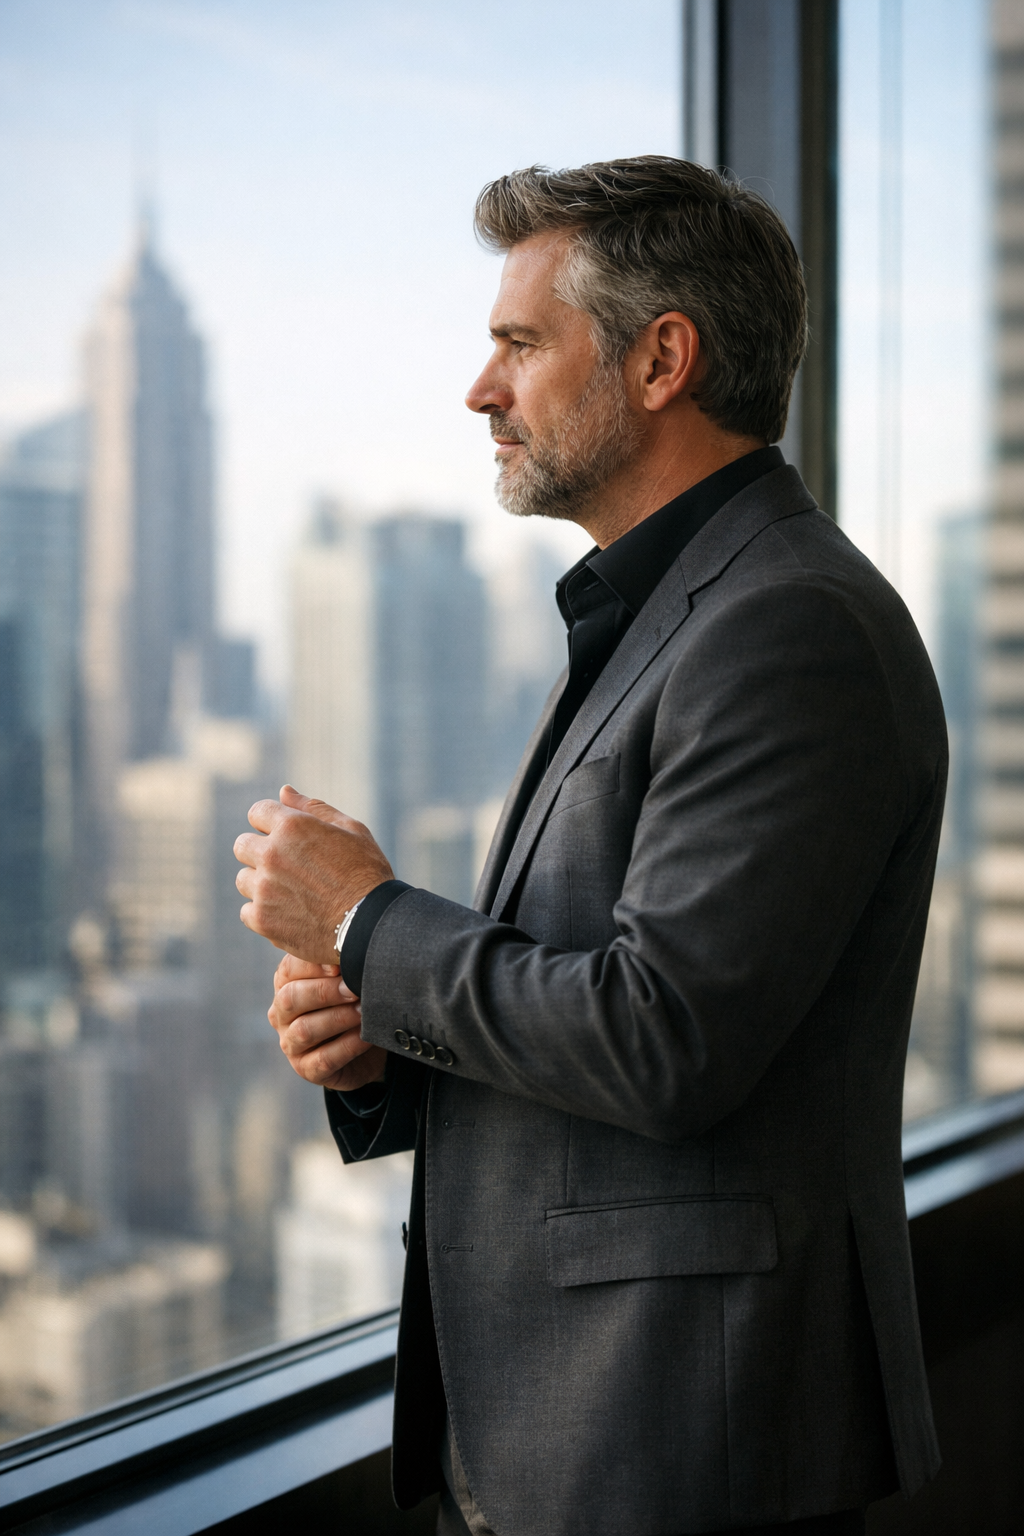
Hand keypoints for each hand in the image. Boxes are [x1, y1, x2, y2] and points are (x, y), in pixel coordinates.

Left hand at [234, 784, 393, 962]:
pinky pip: (247, 911)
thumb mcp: (351, 830)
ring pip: (244, 880)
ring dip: (262, 883)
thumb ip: (313, 808)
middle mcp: (271, 854)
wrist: (372, 924)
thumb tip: (284, 791)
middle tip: (288, 867)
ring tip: (293, 894)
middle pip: (242, 845)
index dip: (271, 823)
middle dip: (261, 851)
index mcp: (292, 826)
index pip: (257, 812)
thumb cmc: (367, 874)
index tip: (284, 837)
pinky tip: (289, 914)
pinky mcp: (262, 919)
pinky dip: (264, 913)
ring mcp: (264, 888)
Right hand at [269, 952, 387, 1090]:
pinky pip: (324, 1058)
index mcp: (286, 984)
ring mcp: (291, 1044)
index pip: (289, 969)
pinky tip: (365, 1036)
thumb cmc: (354, 1002)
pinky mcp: (307, 1069)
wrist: (368, 1048)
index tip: (339, 964)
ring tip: (363, 1011)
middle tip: (353, 988)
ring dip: (338, 1018)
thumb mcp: (347, 978)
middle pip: (291, 999)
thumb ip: (341, 963)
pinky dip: (347, 1046)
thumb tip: (350, 944)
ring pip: (305, 1030)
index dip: (312, 966)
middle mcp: (281, 1014)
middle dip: (325, 991)